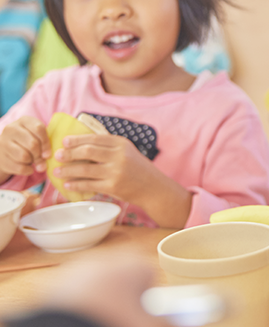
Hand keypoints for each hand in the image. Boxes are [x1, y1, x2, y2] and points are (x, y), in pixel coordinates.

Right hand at [0, 116, 50, 183]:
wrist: (7, 150)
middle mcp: (11, 129)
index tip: (48, 153)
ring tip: (32, 161)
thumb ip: (45, 143)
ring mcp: (3, 142)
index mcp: (24, 121)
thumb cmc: (28, 142)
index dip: (46, 143)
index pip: (39, 129)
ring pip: (24, 156)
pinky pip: (19, 167)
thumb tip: (47, 157)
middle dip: (39, 155)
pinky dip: (27, 170)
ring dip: (32, 162)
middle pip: (32, 144)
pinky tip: (28, 168)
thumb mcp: (37, 136)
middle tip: (41, 159)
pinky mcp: (1, 157)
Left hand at [52, 134, 191, 226]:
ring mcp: (116, 172)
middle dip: (69, 153)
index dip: (77, 139)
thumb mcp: (127, 152)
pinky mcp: (113, 186)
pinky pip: (89, 184)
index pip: (95, 138)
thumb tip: (82, 144)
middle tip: (57, 155)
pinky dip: (76, 184)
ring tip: (57, 171)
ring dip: (68, 170)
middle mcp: (119, 156)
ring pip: (85, 169)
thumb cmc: (138, 169)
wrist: (153, 188)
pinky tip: (68, 184)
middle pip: (87, 151)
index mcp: (122, 144)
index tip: (64, 141)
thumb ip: (109, 147)